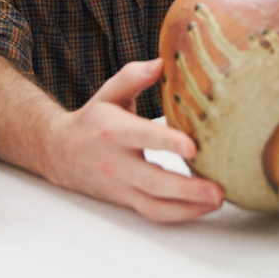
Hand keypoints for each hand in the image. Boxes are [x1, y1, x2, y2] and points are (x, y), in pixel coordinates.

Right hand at [47, 59, 224, 222]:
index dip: (167, 143)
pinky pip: (154, 213)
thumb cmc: (93, 120)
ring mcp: (122, 186)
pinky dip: (180, 214)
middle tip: (217, 189)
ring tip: (217, 200)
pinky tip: (203, 207)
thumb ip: (132, 77)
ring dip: (188, 208)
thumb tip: (162, 63)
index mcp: (115, 131)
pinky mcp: (127, 201)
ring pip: (155, 205)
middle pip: (153, 182)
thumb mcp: (108, 93)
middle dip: (186, 189)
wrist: (60, 153)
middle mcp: (117, 163)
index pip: (143, 137)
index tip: (193, 147)